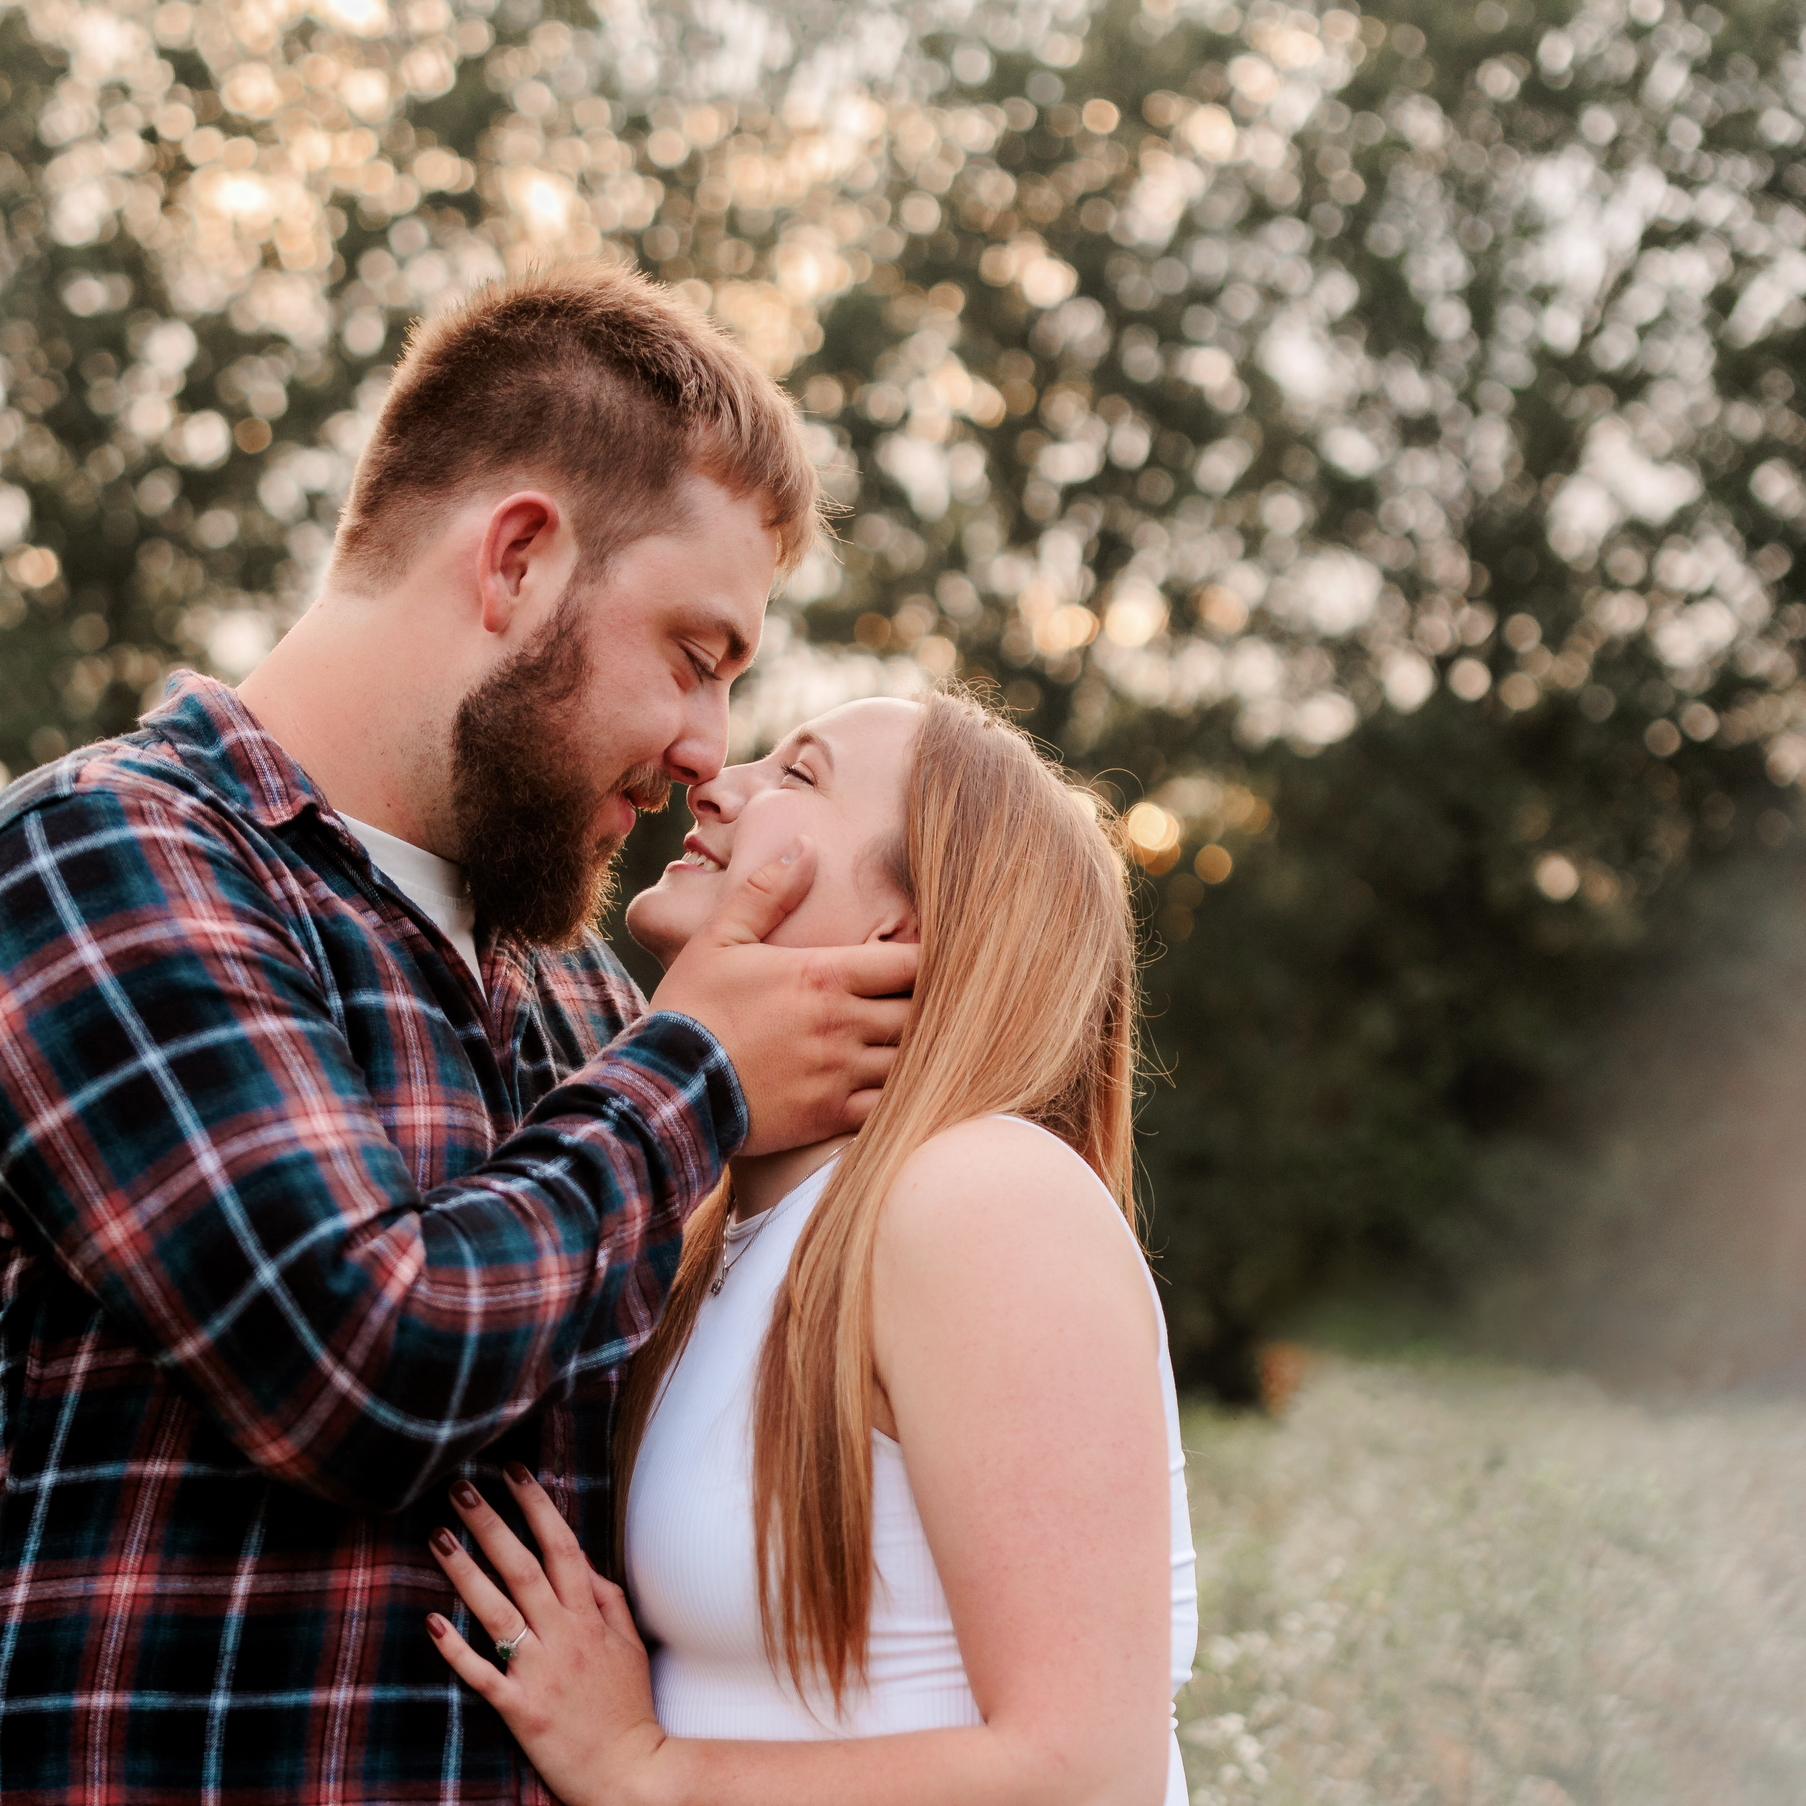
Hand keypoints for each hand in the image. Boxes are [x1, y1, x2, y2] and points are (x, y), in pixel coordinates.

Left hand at [426, 1468, 665, 1805]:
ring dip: (466, 1571)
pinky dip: (457, 1648)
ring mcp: (540, 1671)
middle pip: (522, 1567)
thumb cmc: (627, 1707)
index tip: (515, 1472)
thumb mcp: (629, 1644)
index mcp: (589, 1616)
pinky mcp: (520, 1709)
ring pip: (497, 1610)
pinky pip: (483, 1673)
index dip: (537, 1506)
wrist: (629, 1773)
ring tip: (438, 1537)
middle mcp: (563, 1635)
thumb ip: (608, 1599)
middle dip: (491, 1524)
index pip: (561, 1546)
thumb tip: (583, 1563)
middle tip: (461, 1489)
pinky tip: (432, 1621)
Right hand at [648, 839, 917, 1155]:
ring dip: (920, 1050)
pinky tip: (900, 1088)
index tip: (930, 959)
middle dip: (930, 1004)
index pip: (911, 963)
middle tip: (936, 1001)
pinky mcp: (830, 1116)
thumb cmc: (691, 1008)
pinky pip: (890, 1106)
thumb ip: (767, 891)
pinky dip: (904, 1096)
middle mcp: (842, 1023)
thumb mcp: (720, 938)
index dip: (931, 959)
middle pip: (921, 1011)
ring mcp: (839, 1073)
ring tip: (921, 1043)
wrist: (665, 1088)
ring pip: (912, 1060)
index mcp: (824, 975)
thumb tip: (805, 846)